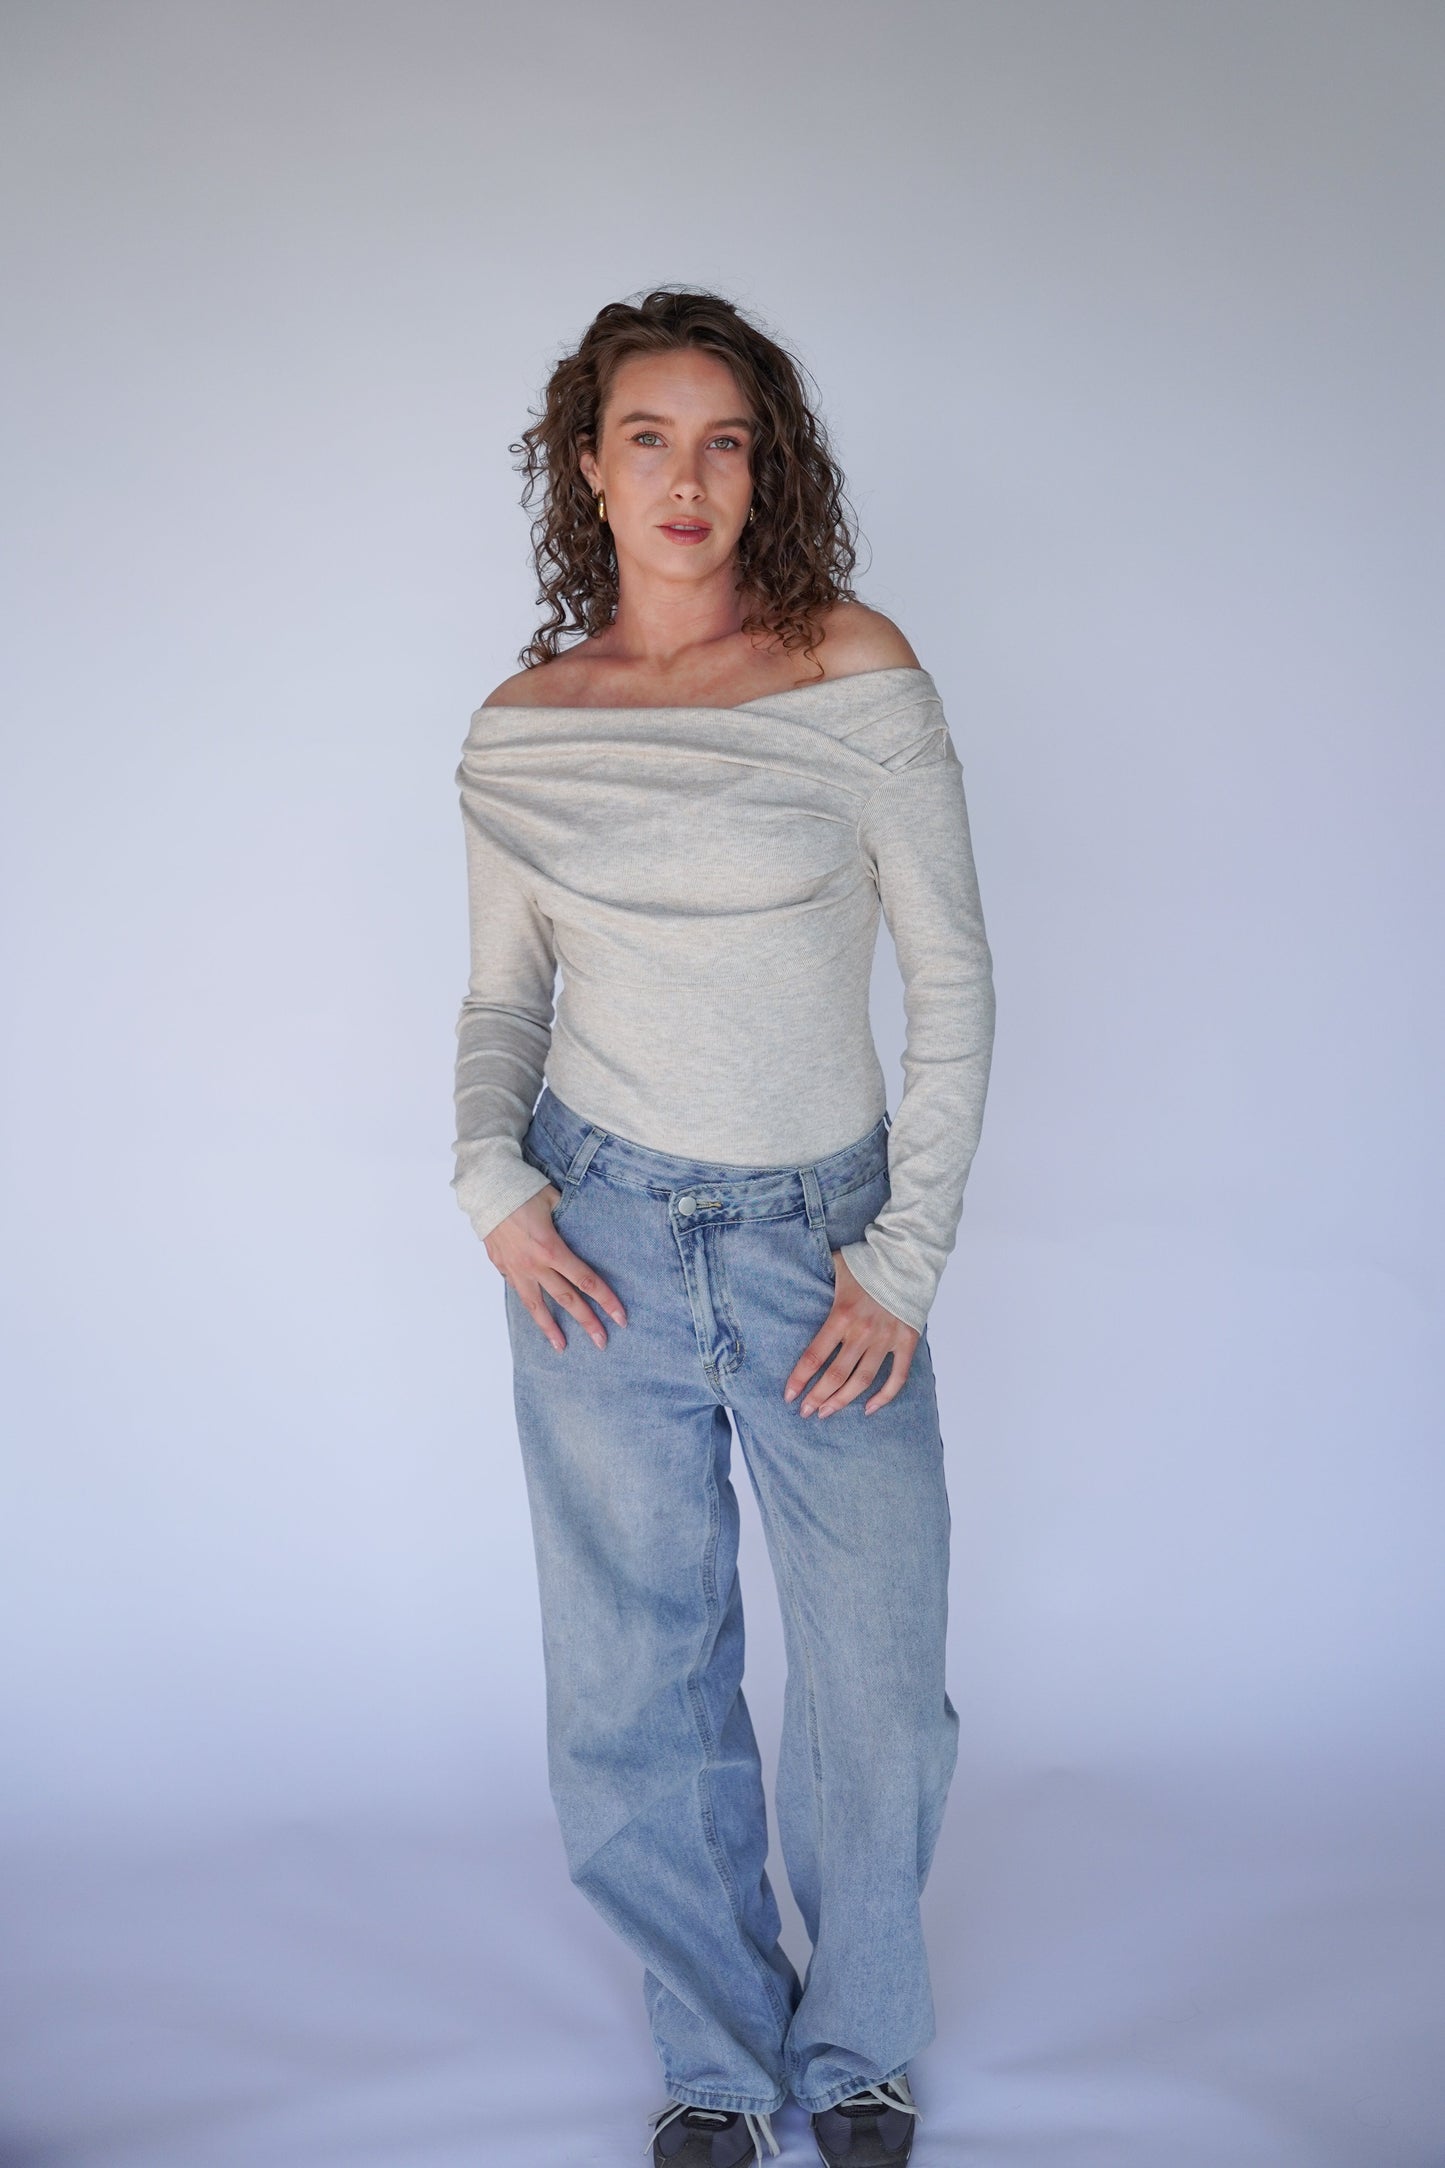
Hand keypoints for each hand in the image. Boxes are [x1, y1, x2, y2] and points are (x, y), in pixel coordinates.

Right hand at [485, 1185, 627, 1352]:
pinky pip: (518, 1290)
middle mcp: (534, 1264)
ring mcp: (515, 1268)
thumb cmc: (522, 1189)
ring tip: (561, 1347)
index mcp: (551, 1249)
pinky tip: (536, 1314)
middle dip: (587, 1322)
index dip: (605, 1300)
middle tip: (602, 1342)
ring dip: (550, 1328)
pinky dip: (529, 1305)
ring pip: (536, 1305)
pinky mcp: (501, 1266)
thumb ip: (571, 1217)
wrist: (484, 1188)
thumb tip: (586, 1226)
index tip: (619, 1317)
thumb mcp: (554, 1199)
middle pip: (567, 1299)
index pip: (585, 1281)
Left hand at [783, 1249, 918, 1417]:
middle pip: (836, 1375)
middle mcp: (863, 1332)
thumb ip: (813, 1277)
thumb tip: (785, 1273)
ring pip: (862, 1380)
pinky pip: (897, 1377)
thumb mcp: (833, 1265)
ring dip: (843, 1400)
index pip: (815, 1356)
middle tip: (805, 1412)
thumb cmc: (867, 1261)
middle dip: (817, 1397)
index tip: (789, 1395)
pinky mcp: (907, 1341)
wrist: (907, 1255)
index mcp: (841, 1315)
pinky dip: (884, 1396)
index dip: (800, 1379)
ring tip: (826, 1413)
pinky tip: (869, 1409)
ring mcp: (886, 1339)